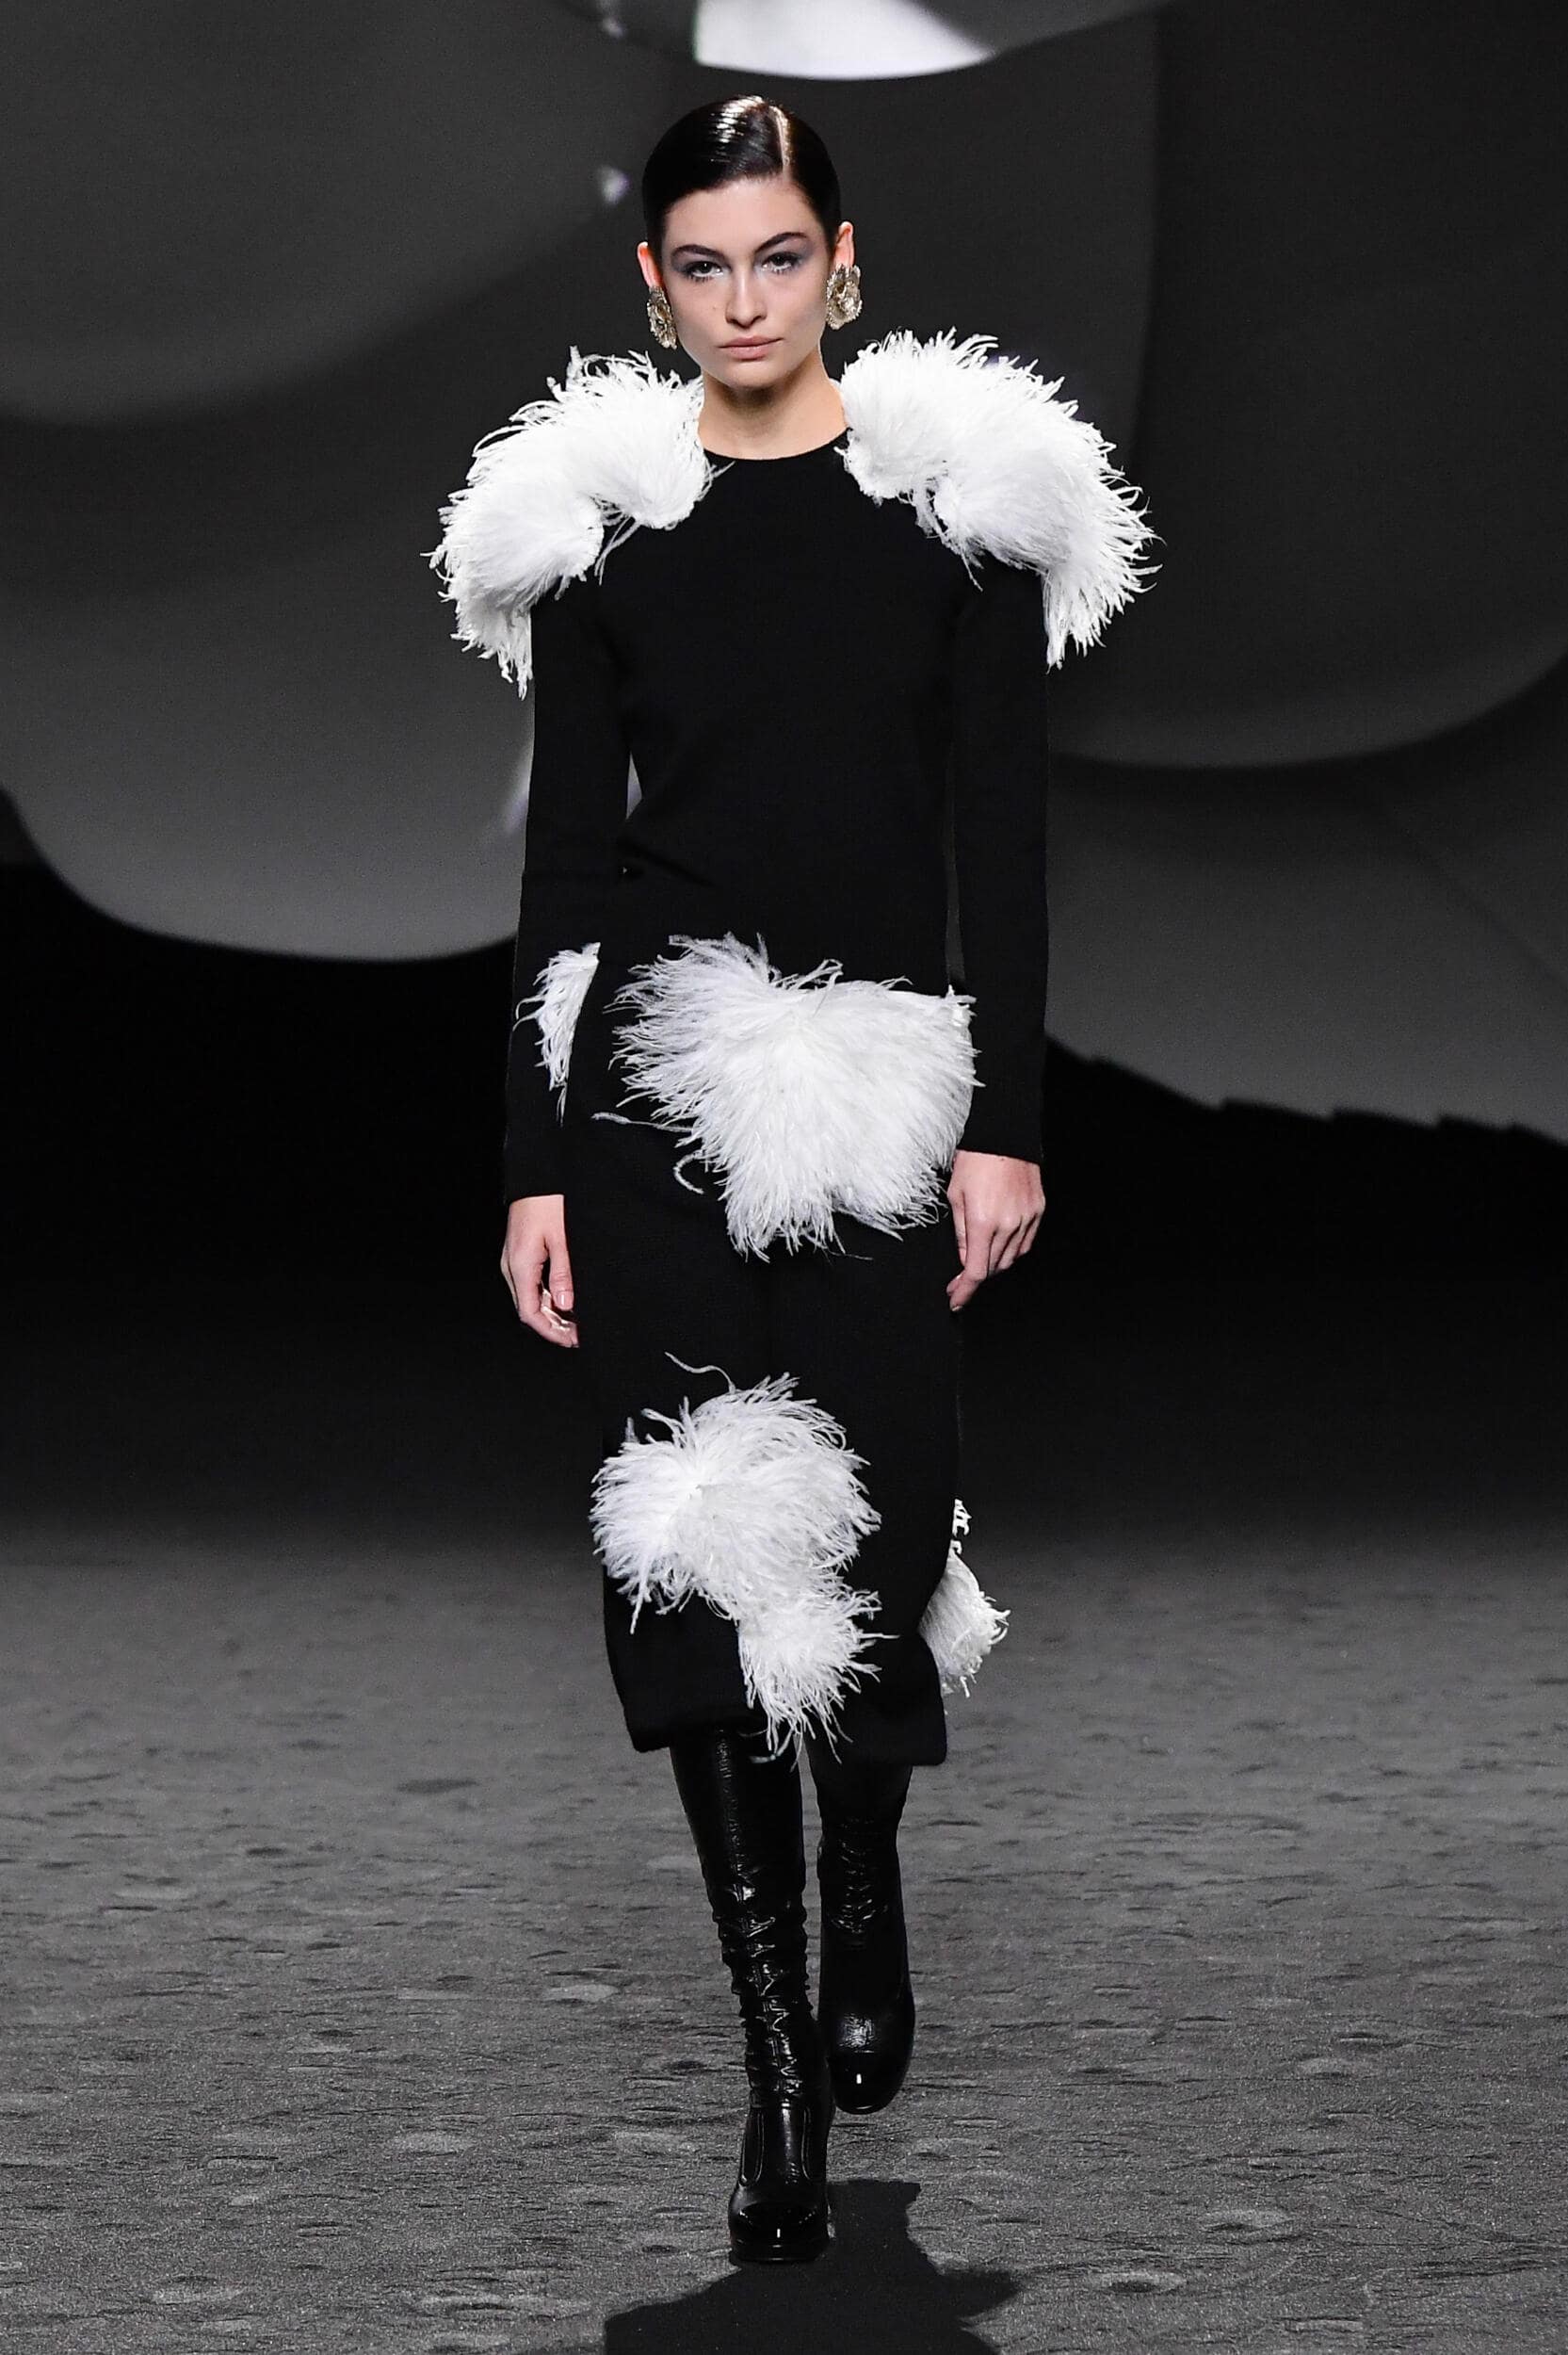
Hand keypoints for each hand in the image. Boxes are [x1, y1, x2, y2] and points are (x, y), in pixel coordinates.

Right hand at [500, 1193, 578, 1347]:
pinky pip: (532, 1285)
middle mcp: (512, 1267)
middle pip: (529, 1309)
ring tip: (577, 1321)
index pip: (530, 1313)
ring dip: (552, 1313)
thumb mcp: (562, 1238)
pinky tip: (566, 1301)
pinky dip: (548, 1297)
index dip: (551, 1332)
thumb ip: (563, 1274)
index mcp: (520, 1266)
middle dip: (554, 1326)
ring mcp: (514, 1261)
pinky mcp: (520, 1254)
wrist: (537, 1175)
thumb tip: (566, 1306)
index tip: (573, 1340)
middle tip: (580, 1334)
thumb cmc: (549, 1201)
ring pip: (530, 1298)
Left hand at [946, 1149, 1045, 1310]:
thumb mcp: (955, 1196)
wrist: (1004, 1136)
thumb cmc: (975, 1161)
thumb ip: (960, 1232)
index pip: (975, 1270)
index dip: (965, 1290)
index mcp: (982, 1222)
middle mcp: (1008, 1225)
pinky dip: (1012, 1250)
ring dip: (994, 1263)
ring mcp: (1026, 1219)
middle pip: (993, 1267)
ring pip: (1011, 1258)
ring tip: (980, 1255)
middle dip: (976, 1275)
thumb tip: (964, 1258)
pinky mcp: (1038, 1211)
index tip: (957, 1300)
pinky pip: (1025, 1244)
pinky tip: (1001, 1245)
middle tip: (960, 1277)